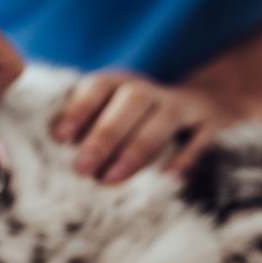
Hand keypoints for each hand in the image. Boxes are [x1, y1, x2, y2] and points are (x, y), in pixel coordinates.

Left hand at [52, 72, 241, 182]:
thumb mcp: (112, 112)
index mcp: (121, 83)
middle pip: (129, 102)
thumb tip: (51, 147)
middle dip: (104, 136)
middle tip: (82, 169)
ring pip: (161, 120)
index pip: (99, 86)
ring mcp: (182, 104)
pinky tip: (168, 177)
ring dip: (136, 150)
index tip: (59, 137)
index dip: (79, 108)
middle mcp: (150, 90)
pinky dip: (185, 156)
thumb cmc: (138, 118)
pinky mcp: (209, 122)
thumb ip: (86, 126)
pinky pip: (200, 137)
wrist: (206, 102)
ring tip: (112, 179)